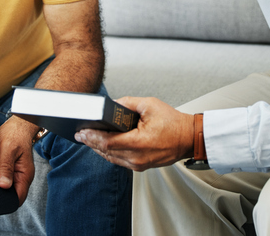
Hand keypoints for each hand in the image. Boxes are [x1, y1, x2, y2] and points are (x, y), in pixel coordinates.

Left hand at [0, 116, 38, 205]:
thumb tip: (4, 185)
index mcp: (24, 174)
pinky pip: (2, 179)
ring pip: (5, 188)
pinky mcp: (9, 169)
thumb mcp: (8, 149)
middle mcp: (21, 176)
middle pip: (10, 196)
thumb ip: (5, 167)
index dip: (6, 202)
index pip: (17, 198)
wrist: (16, 124)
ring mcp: (15, 173)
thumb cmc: (15, 134)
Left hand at [75, 97, 193, 171]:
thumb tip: (112, 104)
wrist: (188, 138)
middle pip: (106, 152)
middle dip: (91, 142)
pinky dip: (109, 152)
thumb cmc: (173, 123)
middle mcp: (138, 158)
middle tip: (80, 134)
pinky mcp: (140, 166)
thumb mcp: (149, 105)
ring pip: (111, 158)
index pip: (108, 142)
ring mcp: (139, 164)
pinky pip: (119, 161)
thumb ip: (128, 103)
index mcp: (139, 143)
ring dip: (98, 148)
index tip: (82, 132)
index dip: (92, 137)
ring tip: (88, 139)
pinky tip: (102, 145)